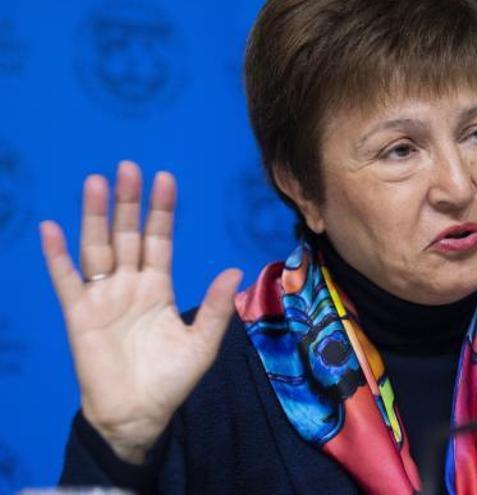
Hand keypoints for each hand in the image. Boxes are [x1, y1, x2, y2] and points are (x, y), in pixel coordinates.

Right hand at [40, 161, 241, 462]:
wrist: (137, 414)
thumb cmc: (171, 380)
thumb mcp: (202, 344)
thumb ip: (217, 308)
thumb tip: (235, 270)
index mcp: (159, 287)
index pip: (160, 240)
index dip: (162, 211)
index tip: (165, 178)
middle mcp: (130, 284)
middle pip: (128, 235)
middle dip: (129, 203)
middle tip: (128, 167)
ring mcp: (102, 296)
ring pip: (98, 247)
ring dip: (95, 216)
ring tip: (95, 182)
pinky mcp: (78, 313)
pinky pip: (66, 279)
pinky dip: (57, 256)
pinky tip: (51, 228)